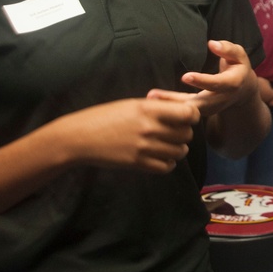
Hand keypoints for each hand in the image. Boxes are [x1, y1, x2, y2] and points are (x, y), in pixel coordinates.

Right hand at [57, 97, 199, 173]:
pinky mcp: (138, 164)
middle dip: (184, 133)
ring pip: (179, 152)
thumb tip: (181, 110)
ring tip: (167, 146)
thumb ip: (157, 107)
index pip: (188, 114)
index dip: (192, 116)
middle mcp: (150, 128)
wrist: (80, 137)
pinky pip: (166, 167)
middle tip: (175, 132)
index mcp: (150, 109)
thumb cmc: (106, 116)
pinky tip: (161, 158)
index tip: (186, 117)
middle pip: (186, 134)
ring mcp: (144, 148)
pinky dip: (168, 163)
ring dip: (177, 149)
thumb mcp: (133, 104)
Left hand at [149, 39, 256, 116]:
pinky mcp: (201, 111)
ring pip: (188, 110)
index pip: (216, 84)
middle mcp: (219, 100)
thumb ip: (228, 49)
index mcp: (231, 84)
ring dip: (168, 106)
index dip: (202, 81)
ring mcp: (210, 109)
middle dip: (175, 101)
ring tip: (149, 97)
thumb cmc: (238, 68)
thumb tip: (212, 44)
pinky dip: (170, 108)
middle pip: (197, 103)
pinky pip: (184, 111)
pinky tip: (154, 101)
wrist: (242, 93)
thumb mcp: (239, 56)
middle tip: (153, 96)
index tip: (185, 76)